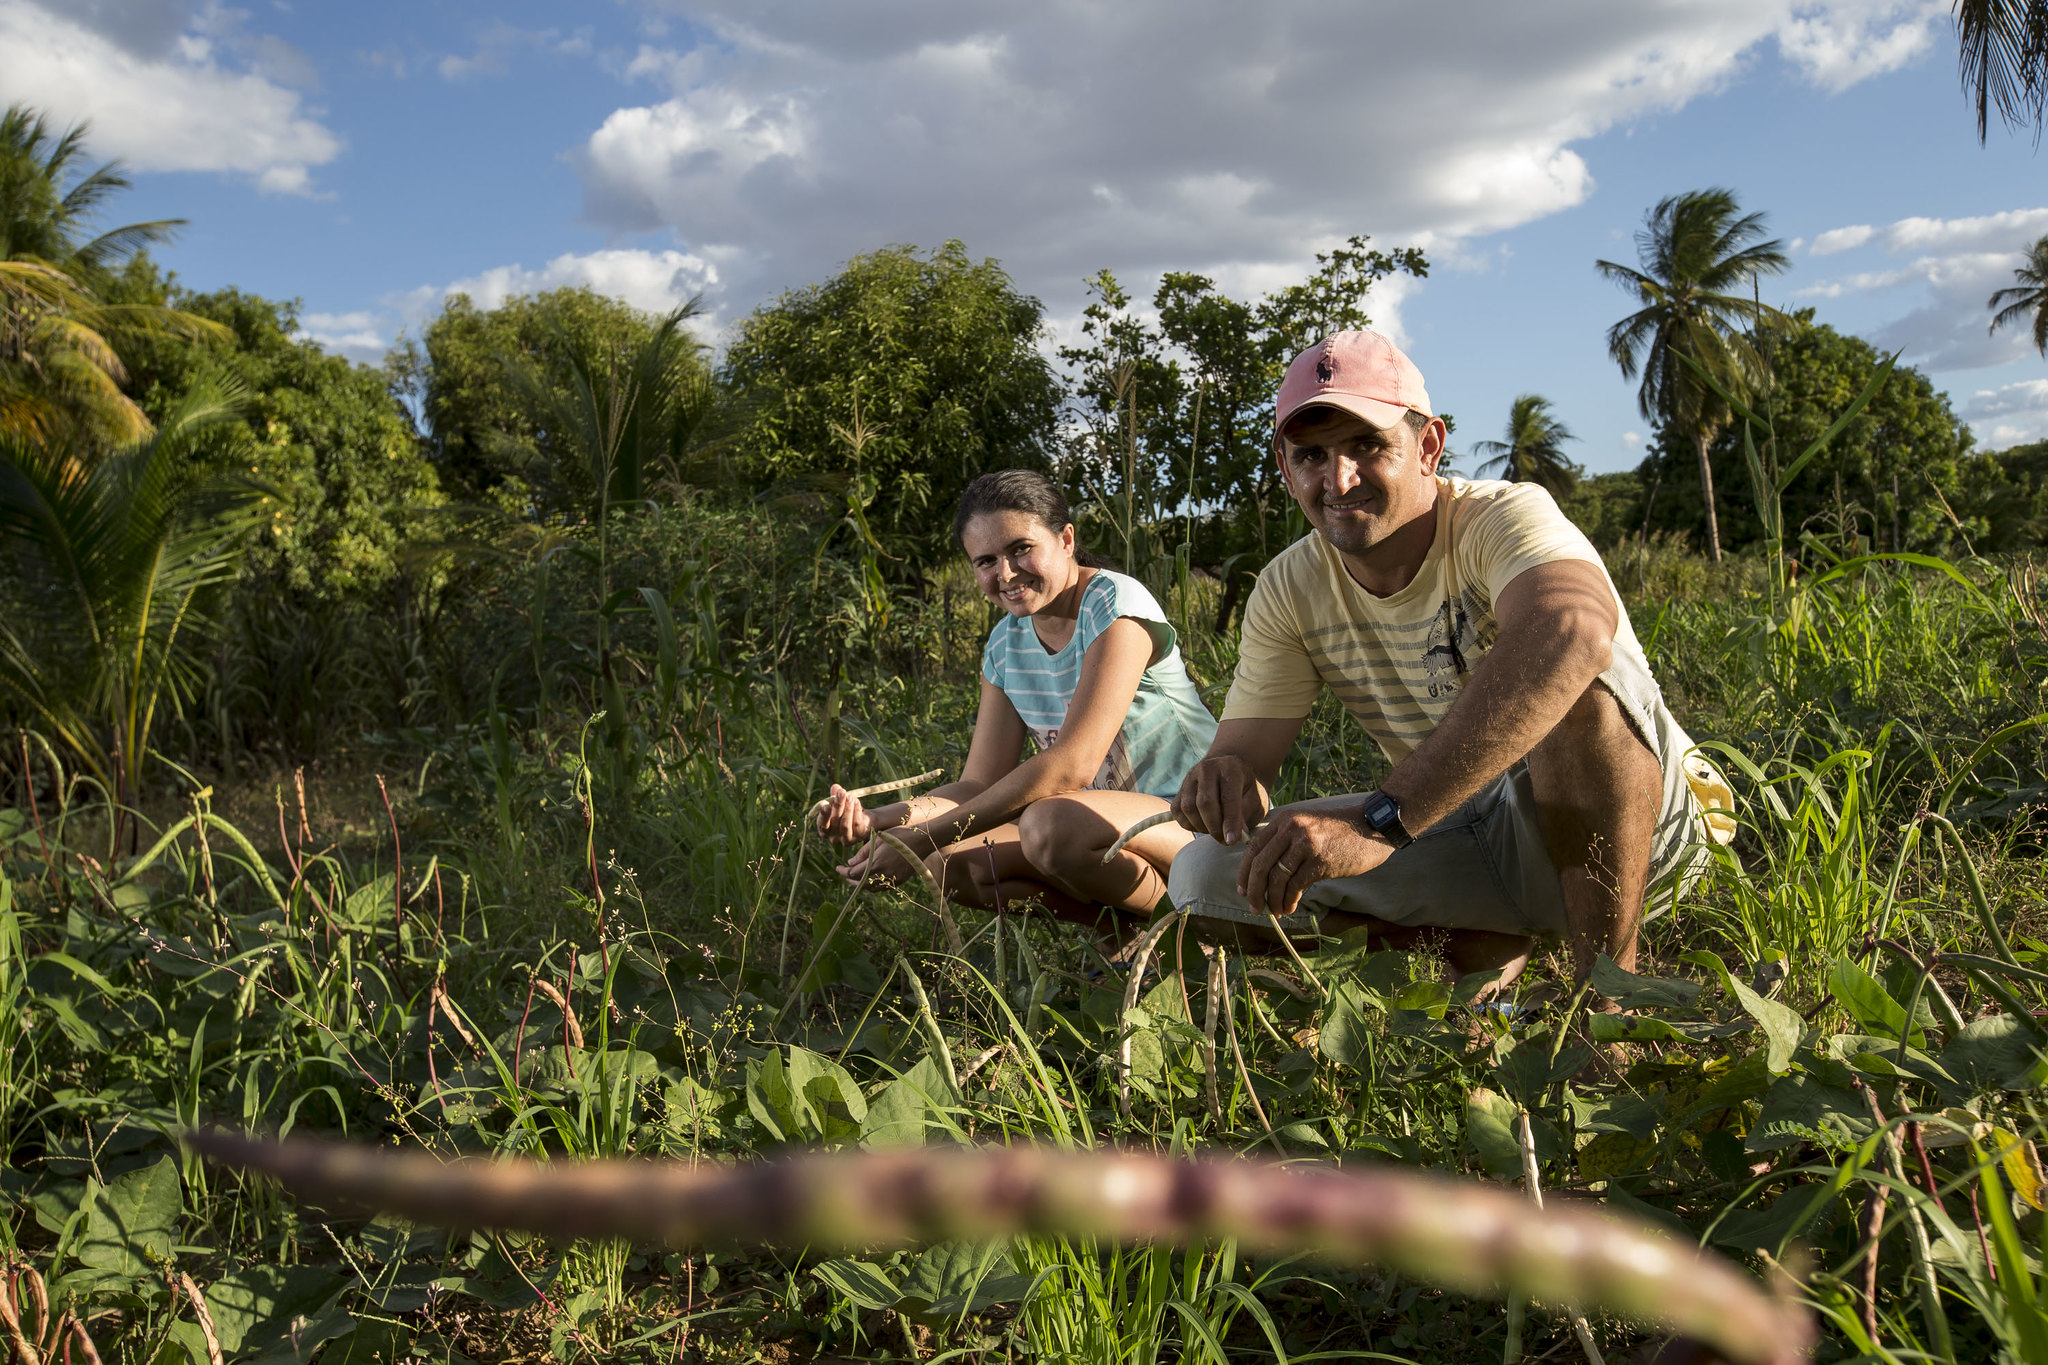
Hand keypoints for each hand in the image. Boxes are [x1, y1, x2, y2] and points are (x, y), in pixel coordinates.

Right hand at [815, 784, 874, 844]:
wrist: (864, 821)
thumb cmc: (846, 812)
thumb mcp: (839, 803)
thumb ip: (835, 796)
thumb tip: (835, 786)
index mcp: (825, 831)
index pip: (822, 825)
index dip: (823, 816)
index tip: (826, 805)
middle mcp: (834, 838)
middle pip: (834, 822)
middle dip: (837, 806)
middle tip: (841, 793)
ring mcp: (846, 839)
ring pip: (845, 825)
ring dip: (847, 809)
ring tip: (850, 796)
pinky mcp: (858, 837)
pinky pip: (856, 824)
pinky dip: (856, 811)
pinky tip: (856, 801)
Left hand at [835, 825, 927, 886]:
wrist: (923, 841)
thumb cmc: (900, 836)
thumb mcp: (878, 839)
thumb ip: (863, 853)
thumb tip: (851, 862)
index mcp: (876, 863)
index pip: (853, 874)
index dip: (843, 872)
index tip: (838, 867)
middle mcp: (883, 875)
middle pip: (860, 884)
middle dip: (850, 880)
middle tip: (845, 872)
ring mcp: (892, 880)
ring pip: (871, 888)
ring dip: (861, 883)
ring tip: (856, 875)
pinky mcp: (899, 881)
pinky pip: (882, 887)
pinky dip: (873, 885)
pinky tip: (871, 877)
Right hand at [1171, 755, 1270, 845]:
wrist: (1228, 771)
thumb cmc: (1245, 788)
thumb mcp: (1255, 799)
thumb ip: (1246, 816)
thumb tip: (1232, 836)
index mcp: (1230, 768)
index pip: (1228, 798)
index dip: (1230, 821)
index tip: (1231, 840)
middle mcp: (1207, 768)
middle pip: (1205, 803)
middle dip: (1214, 827)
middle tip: (1225, 841)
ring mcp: (1190, 777)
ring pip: (1189, 808)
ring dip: (1202, 827)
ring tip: (1216, 831)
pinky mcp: (1179, 789)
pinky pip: (1178, 812)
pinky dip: (1190, 824)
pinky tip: (1204, 825)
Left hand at [1237, 795, 1397, 917]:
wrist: (1371, 826)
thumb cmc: (1338, 831)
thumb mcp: (1306, 825)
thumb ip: (1284, 840)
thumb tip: (1261, 871)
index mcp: (1284, 820)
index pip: (1253, 848)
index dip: (1244, 873)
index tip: (1243, 890)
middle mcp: (1291, 829)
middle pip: (1260, 865)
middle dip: (1254, 891)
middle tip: (1254, 907)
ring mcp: (1305, 844)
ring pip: (1277, 879)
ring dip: (1272, 900)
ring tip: (1275, 912)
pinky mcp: (1319, 861)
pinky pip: (1295, 886)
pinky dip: (1289, 901)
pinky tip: (1289, 908)